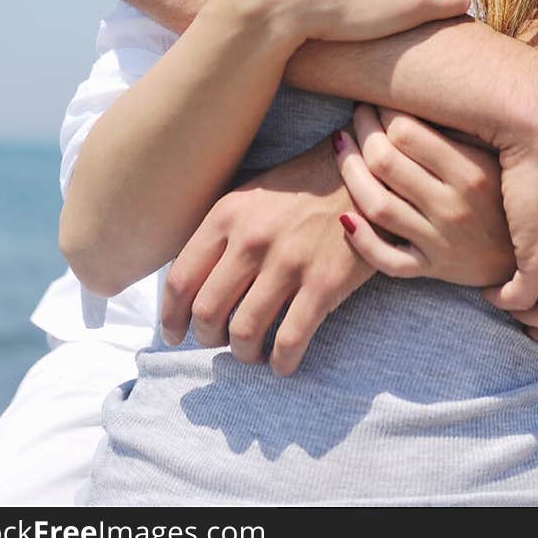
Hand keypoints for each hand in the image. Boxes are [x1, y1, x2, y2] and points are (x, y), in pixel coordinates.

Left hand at [160, 138, 373, 374]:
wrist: (366, 173)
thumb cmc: (305, 186)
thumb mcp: (253, 195)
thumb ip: (222, 232)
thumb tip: (194, 283)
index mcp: (228, 215)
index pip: (181, 279)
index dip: (171, 317)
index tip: (174, 334)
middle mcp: (252, 240)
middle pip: (207, 312)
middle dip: (207, 338)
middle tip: (218, 342)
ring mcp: (288, 263)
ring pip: (243, 333)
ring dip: (242, 354)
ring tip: (251, 352)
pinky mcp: (324, 283)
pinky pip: (289, 340)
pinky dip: (280, 362)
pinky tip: (282, 363)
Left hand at [335, 104, 514, 285]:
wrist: (532, 253)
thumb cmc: (509, 194)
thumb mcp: (498, 158)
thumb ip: (462, 131)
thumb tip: (423, 89)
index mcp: (472, 172)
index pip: (406, 132)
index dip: (383, 109)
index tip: (377, 98)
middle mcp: (454, 208)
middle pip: (385, 162)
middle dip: (363, 130)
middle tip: (358, 114)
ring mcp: (441, 242)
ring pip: (377, 205)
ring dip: (349, 170)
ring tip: (342, 145)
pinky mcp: (432, 269)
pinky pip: (386, 259)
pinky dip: (360, 238)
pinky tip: (345, 214)